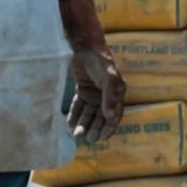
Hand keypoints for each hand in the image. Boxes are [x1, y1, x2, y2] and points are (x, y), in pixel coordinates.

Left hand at [60, 0, 125, 142]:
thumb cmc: (101, 62)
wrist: (86, 48)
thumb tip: (110, 116)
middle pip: (101, 118)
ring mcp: (94, 94)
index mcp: (117, 94)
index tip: (102, 138)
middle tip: (88, 139)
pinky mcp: (83, 90)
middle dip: (95, 129)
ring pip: (89, 114)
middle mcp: (106, 96)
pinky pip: (79, 106)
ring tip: (77, 134)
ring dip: (84, 124)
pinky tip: (70, 124)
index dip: (109, 128)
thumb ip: (110, 97)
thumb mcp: (109, 78)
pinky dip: (75, 115)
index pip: (114, 115)